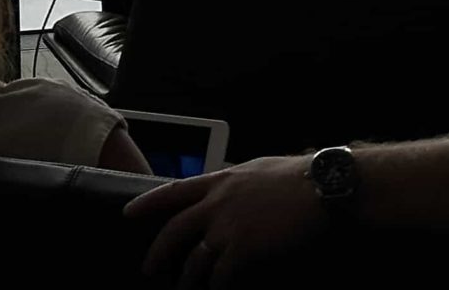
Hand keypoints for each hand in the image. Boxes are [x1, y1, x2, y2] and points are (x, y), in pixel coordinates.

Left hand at [129, 154, 327, 285]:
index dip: (148, 203)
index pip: (173, 190)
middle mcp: (217, 203)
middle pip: (175, 230)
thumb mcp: (256, 170)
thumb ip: (235, 183)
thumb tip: (227, 191)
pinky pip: (220, 277)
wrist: (320, 187)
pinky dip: (216, 288)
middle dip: (159, 252)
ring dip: (187, 279)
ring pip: (195, 259)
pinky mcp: (244, 250)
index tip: (128, 213)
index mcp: (219, 180)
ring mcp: (228, 227)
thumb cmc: (296, 177)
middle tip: (149, 269)